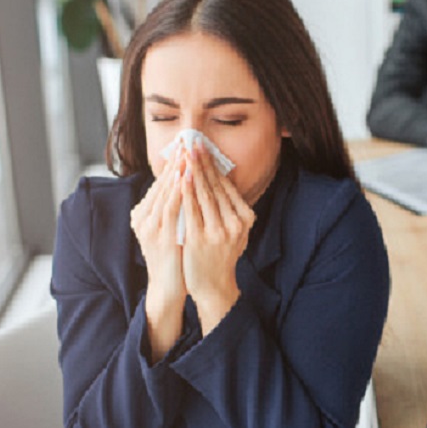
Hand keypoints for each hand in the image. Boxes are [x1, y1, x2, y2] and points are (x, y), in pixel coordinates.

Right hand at [131, 146, 185, 360]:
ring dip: (175, 172)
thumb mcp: (174, 226)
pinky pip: (169, 210)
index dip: (173, 164)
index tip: (186, 146)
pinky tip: (185, 179)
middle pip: (160, 184)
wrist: (170, 286)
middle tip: (187, 142)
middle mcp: (143, 218)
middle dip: (175, 162)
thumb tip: (188, 183)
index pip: (160, 183)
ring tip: (186, 155)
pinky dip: (177, 192)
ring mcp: (149, 227)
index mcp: (144, 213)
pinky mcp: (159, 237)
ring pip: (163, 194)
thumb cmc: (175, 255)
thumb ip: (176, 207)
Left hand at [182, 139, 255, 333]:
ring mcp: (218, 231)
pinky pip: (191, 209)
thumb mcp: (234, 230)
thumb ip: (229, 208)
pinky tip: (181, 177)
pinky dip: (186, 190)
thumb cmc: (220, 254)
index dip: (214, 165)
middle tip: (193, 142)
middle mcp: (235, 223)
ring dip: (193, 171)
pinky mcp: (200, 238)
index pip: (227, 186)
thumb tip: (219, 178)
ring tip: (185, 153)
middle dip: (203, 162)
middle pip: (215, 187)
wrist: (214, 285)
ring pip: (203, 195)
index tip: (204, 148)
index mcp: (245, 218)